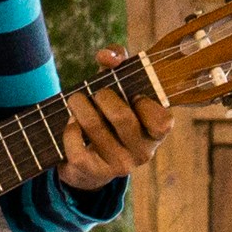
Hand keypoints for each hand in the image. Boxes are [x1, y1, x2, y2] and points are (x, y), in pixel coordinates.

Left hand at [57, 52, 170, 188]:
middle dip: (102, 96)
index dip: (145, 102)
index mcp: (156, 132)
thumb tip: (107, 57)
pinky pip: (78, 149)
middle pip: (121, 117)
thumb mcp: (119, 84)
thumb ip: (118, 60)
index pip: (162, 120)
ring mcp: (120, 165)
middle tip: (95, 92)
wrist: (89, 160)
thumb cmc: (109, 112)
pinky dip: (70, 131)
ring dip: (79, 107)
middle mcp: (143, 152)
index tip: (133, 94)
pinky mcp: (95, 174)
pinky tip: (71, 125)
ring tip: (75, 100)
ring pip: (95, 129)